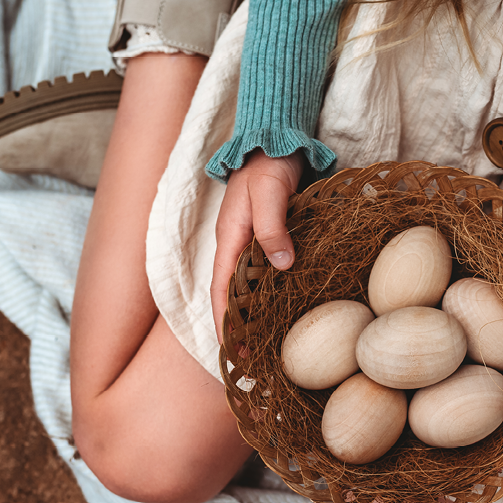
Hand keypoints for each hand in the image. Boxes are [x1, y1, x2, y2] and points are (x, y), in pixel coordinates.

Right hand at [211, 149, 304, 340]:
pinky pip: (264, 276)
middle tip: (251, 361)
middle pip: (232, 295)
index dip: (224, 322)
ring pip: (248, 288)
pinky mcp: (269, 239)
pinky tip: (281, 312)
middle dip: (237, 328)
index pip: (222, 290)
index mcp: (230, 239)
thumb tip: (281, 265)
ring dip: (253, 317)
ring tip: (266, 345)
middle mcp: (236, 246)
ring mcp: (251, 244)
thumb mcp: (270, 193)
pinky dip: (268, 297)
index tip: (231, 350)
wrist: (276, 141)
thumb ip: (272, 227)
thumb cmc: (270, 164)